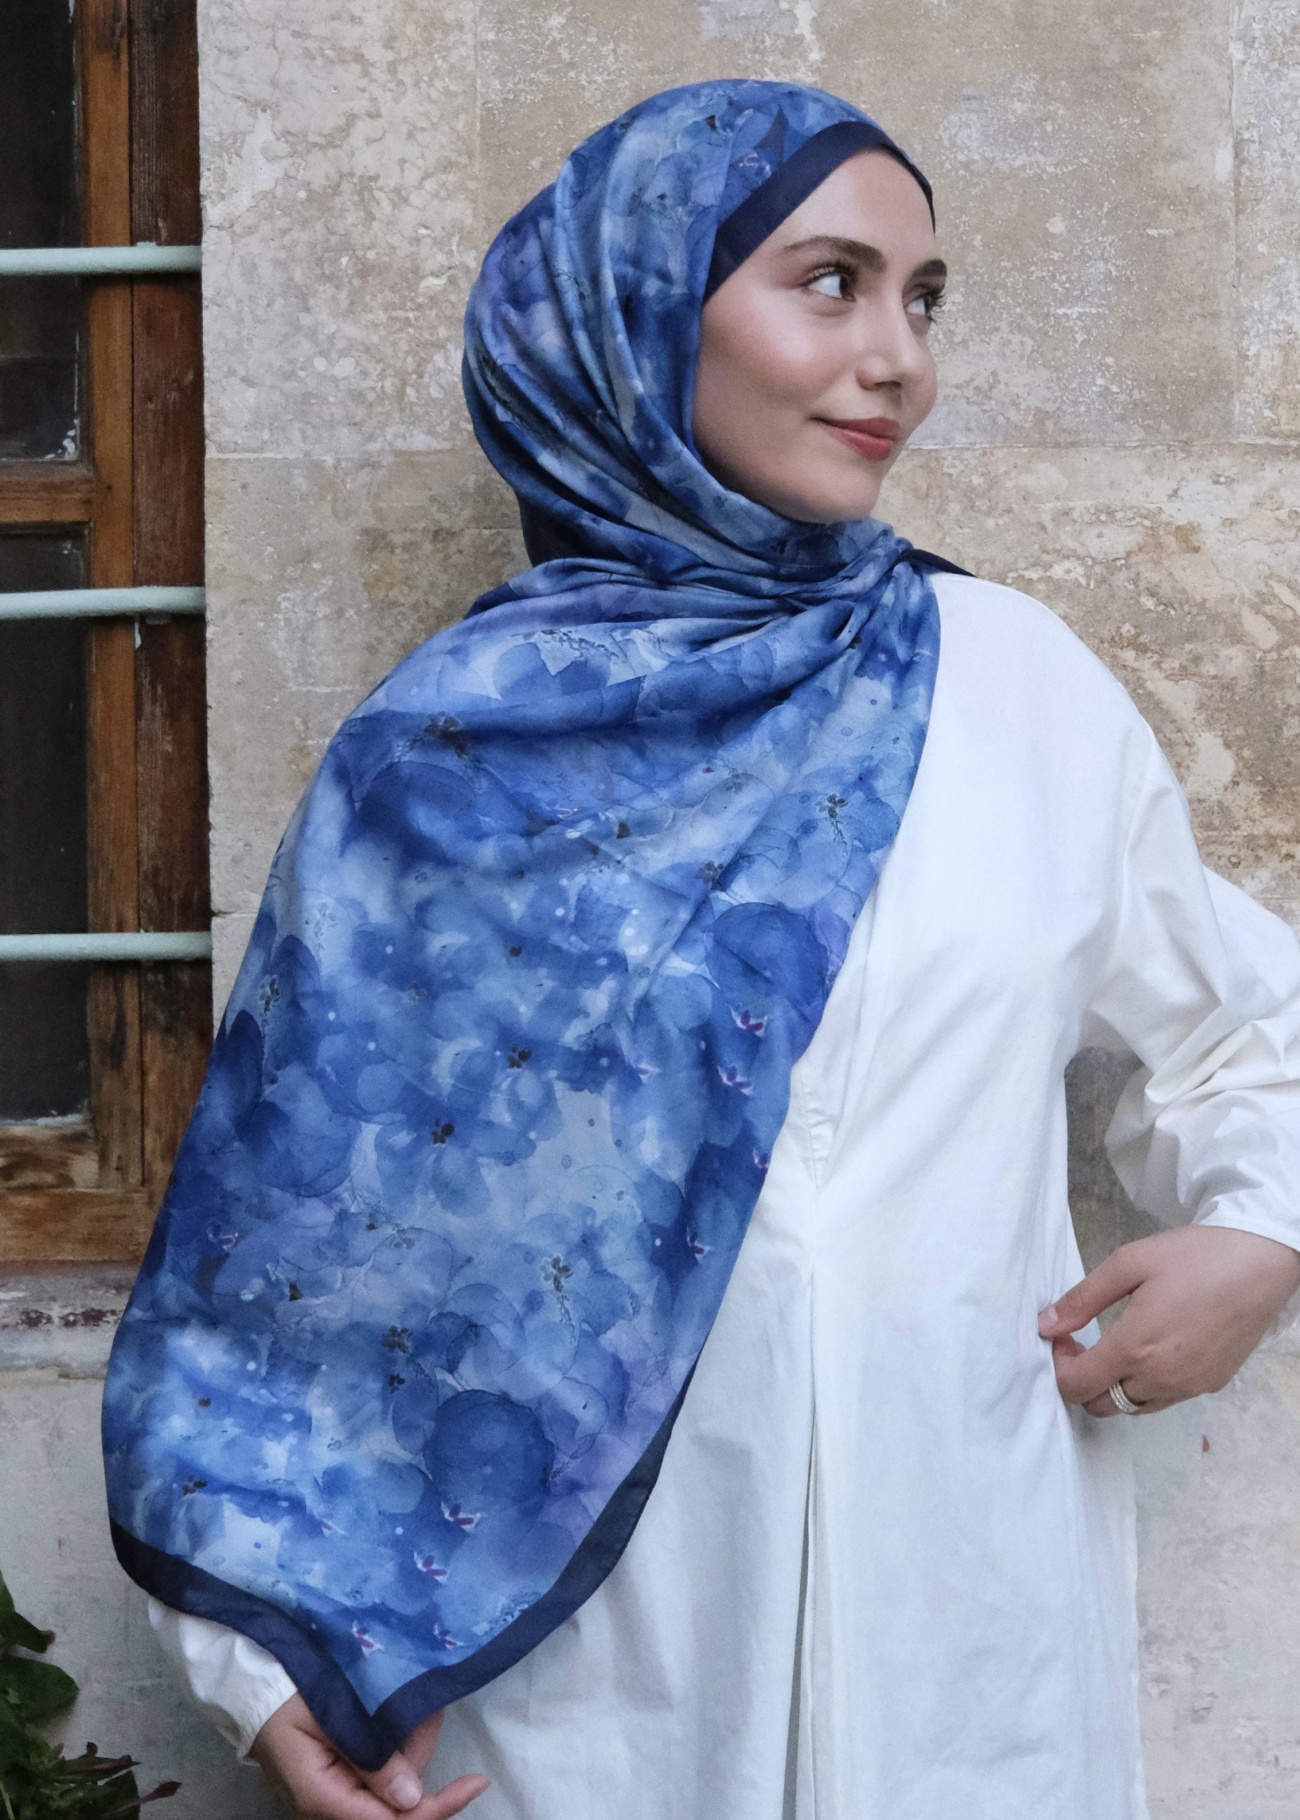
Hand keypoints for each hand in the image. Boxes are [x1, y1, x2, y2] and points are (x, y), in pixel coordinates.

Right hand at [251, 1693, 488, 1819]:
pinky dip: (396, 1743)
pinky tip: (402, 1712)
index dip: (437, 1807)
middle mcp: (327, 1806)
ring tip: (416, 1701)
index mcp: (321, 1797)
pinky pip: (376, 1770)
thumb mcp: (329, 1711)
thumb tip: (411, 1796)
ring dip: (411, 1744)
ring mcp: (332, 1792)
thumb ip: (369, 1754)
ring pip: (390, 1783)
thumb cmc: (285, 1687)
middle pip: (395, 1802)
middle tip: (431, 1709)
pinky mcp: (336, 1776)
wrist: (248, 1677)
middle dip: (421, 1756)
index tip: (476, 1780)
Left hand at [1038, 1225, 1299, 1417]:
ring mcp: (1189, 1388)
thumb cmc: (1193, 1257)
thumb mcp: (1129, 1263)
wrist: (1260, 1263)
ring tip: (1117, 1346)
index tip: (1064, 1336)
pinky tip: (1151, 1351)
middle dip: (1082, 1380)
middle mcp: (1160, 1379)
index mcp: (1135, 1348)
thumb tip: (1046, 1326)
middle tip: (1084, 1343)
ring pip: (1132, 1408)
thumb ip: (1082, 1299)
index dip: (1059, 1365)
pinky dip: (1144, 1387)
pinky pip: (1163, 1400)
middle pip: (1101, 1405)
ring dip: (1113, 1387)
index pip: (1076, 1386)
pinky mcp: (1210, 1386)